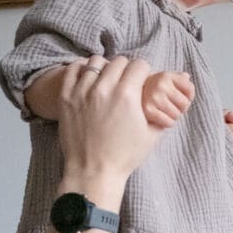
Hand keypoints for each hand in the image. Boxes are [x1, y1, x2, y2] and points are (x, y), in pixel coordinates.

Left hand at [57, 57, 166, 199]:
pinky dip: (82, 70)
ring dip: (105, 68)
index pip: (139, 65)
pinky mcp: (66, 97)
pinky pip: (73, 70)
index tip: (143, 81)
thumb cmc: (124, 156)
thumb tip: (165, 99)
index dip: (145, 72)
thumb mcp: (151, 135)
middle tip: (126, 82)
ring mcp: (82, 91)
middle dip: (127, 69)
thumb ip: (159, 113)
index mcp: (128, 96)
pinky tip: (89, 79)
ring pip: (96, 62)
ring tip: (107, 80)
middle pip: (119, 61)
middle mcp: (104, 88)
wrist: (93, 172)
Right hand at [142, 71, 194, 127]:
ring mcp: (153, 97)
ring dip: (172, 116)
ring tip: (163, 111)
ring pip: (177, 115)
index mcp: (166, 75)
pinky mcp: (148, 111)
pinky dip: (167, 123)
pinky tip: (159, 118)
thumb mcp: (165, 81)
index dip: (187, 96)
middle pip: (185, 104)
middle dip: (180, 108)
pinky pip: (169, 123)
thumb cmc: (153, 91)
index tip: (178, 97)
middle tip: (170, 106)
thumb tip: (187, 76)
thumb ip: (179, 78)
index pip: (190, 89)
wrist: (131, 99)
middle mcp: (160, 84)